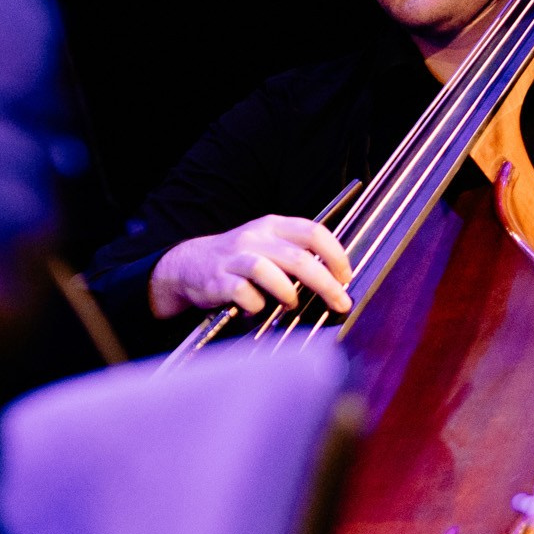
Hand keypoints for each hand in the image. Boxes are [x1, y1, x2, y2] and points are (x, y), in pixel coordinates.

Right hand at [148, 216, 352, 318]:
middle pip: (298, 258)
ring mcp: (234, 258)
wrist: (188, 264)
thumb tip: (335, 276)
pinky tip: (256, 308)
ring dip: (288, 293)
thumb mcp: (267, 244)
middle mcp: (254, 238)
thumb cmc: (238, 259)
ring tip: (291, 303)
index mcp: (272, 226)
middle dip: (325, 284)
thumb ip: (296, 253)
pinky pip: (244, 294)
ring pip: (269, 272)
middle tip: (339, 301)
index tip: (346, 276)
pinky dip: (256, 306)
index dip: (335, 255)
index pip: (313, 232)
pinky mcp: (218, 280)